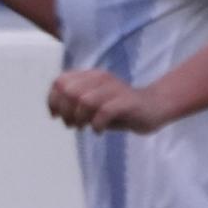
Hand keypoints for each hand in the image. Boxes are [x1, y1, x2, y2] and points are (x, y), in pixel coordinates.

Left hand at [43, 67, 163, 135]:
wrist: (154, 107)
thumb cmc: (119, 108)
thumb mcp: (93, 105)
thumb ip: (74, 105)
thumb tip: (57, 113)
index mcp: (90, 76)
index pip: (60, 82)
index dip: (53, 100)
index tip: (56, 116)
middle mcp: (101, 78)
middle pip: (69, 91)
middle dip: (65, 111)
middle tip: (73, 124)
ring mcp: (114, 89)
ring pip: (84, 100)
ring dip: (80, 118)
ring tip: (85, 127)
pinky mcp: (127, 102)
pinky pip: (104, 111)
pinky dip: (97, 124)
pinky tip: (99, 131)